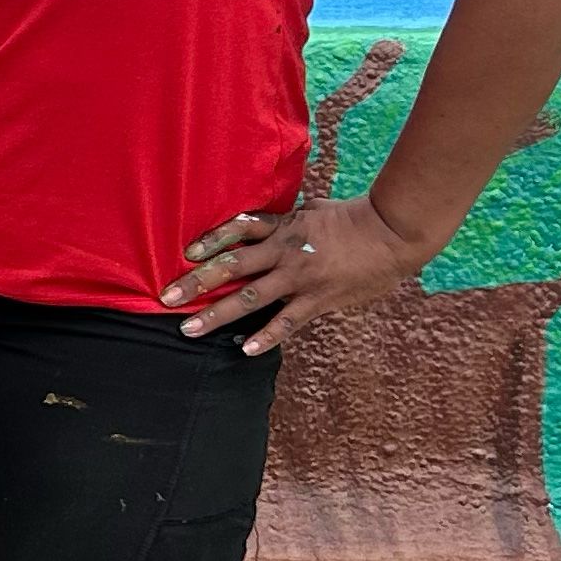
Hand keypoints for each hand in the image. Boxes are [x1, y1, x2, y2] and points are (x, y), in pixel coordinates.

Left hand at [160, 191, 427, 352]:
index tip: (186, 254)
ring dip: (217, 314)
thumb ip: (289, 220)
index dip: (211, 240)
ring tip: (189, 330)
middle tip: (166, 296)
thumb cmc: (357, 218)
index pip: (239, 229)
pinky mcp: (318, 298)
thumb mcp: (316, 210)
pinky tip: (244, 350)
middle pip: (232, 265)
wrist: (394, 231)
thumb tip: (267, 225)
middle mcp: (286, 250)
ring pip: (250, 297)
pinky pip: (287, 321)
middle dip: (197, 282)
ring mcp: (300, 276)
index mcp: (285, 225)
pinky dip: (265, 336)